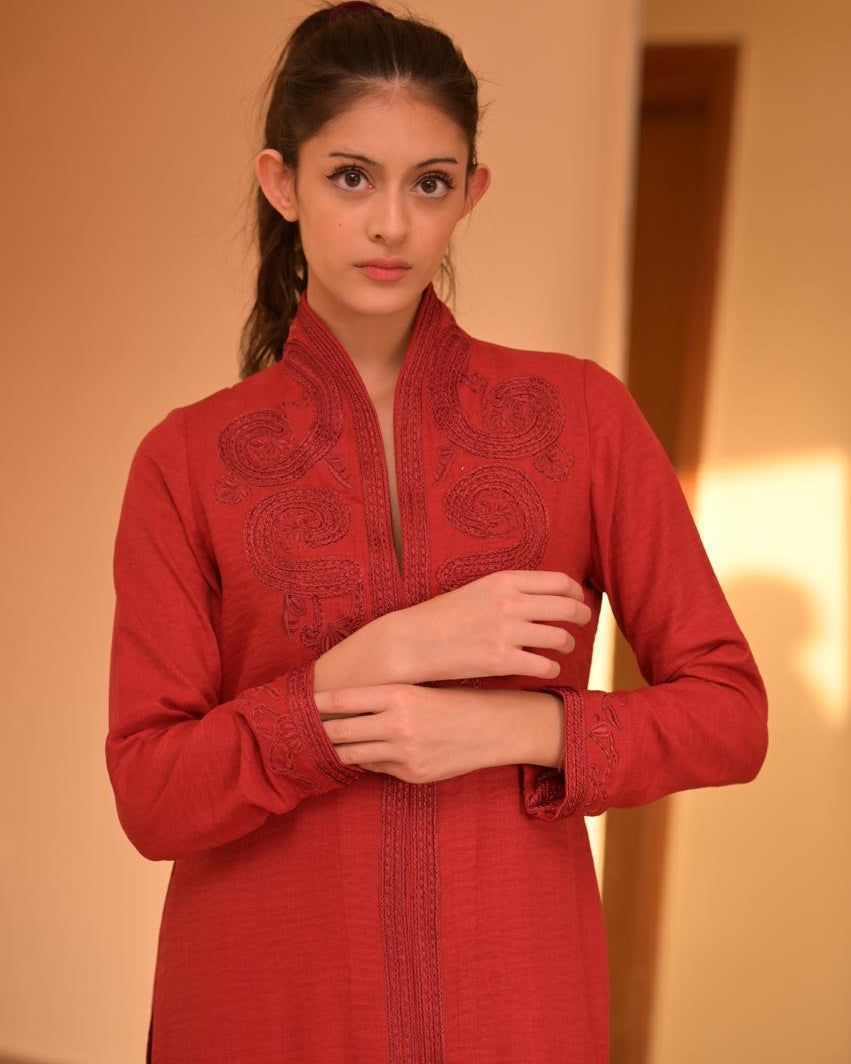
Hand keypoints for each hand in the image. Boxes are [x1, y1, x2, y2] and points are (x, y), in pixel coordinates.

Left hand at [315, 682, 528, 783]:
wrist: (495, 728)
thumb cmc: (457, 701)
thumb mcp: (421, 689)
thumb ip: (385, 699)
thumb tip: (346, 709)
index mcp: (399, 695)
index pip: (343, 700)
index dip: (319, 703)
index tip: (301, 702)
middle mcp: (397, 725)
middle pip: (341, 731)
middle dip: (321, 730)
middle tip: (304, 726)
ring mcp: (404, 754)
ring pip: (353, 754)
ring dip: (340, 748)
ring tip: (326, 741)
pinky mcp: (412, 774)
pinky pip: (377, 768)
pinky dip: (368, 759)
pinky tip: (364, 752)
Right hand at [388, 569, 591, 684]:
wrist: (413, 641)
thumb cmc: (443, 616)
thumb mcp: (478, 589)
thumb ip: (510, 589)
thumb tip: (545, 596)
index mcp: (505, 581)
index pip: (560, 582)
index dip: (576, 593)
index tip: (577, 600)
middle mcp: (510, 603)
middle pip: (568, 608)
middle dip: (583, 616)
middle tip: (584, 623)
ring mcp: (507, 632)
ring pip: (561, 638)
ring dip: (568, 644)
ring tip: (565, 647)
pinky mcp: (502, 661)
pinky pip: (545, 666)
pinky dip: (552, 668)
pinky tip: (547, 668)